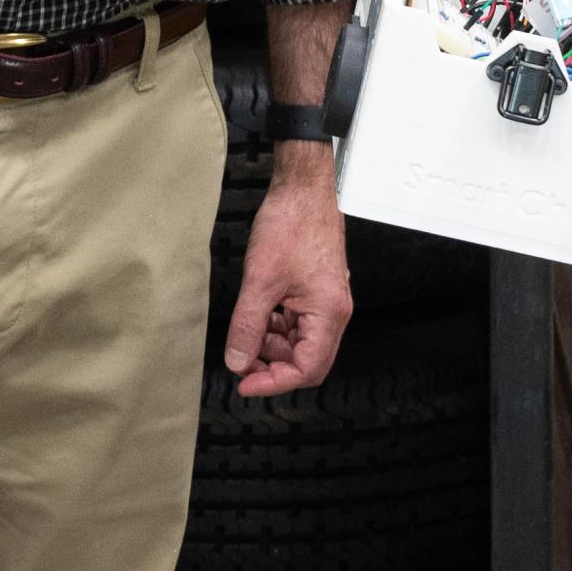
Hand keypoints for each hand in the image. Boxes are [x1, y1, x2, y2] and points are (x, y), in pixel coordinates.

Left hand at [221, 152, 351, 397]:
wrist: (303, 188)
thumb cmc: (291, 224)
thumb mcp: (260, 281)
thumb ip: (247, 326)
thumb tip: (237, 360)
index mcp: (329, 313)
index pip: (307, 369)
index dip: (274, 382)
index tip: (245, 382)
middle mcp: (334, 311)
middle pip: (308, 360)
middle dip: (273, 366)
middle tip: (241, 362)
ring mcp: (327, 300)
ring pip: (301, 342)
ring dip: (272, 346)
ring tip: (245, 336)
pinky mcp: (317, 289)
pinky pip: (298, 322)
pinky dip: (277, 326)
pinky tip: (257, 317)